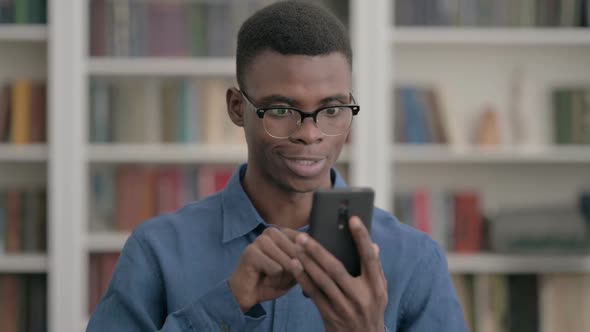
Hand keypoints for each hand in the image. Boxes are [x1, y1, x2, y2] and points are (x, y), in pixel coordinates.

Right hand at [228, 227, 299, 311]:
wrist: (248, 295)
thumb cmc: (272, 281)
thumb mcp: (295, 271)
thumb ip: (303, 262)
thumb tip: (306, 259)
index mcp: (283, 232)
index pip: (306, 243)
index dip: (305, 262)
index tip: (293, 269)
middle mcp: (271, 232)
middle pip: (297, 252)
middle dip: (294, 271)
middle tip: (280, 277)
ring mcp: (260, 240)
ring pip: (288, 261)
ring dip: (284, 277)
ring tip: (272, 279)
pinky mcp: (251, 252)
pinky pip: (276, 269)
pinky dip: (275, 280)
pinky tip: (264, 281)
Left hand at [289, 216, 387, 331]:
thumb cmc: (371, 310)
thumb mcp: (380, 292)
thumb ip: (376, 269)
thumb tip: (374, 246)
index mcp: (376, 287)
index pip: (370, 258)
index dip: (362, 238)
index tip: (353, 219)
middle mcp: (361, 297)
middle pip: (337, 269)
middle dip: (318, 251)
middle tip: (304, 236)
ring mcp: (344, 307)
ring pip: (322, 280)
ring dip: (307, 262)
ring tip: (296, 247)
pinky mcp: (330, 316)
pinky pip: (314, 293)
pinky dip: (303, 278)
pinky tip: (294, 265)